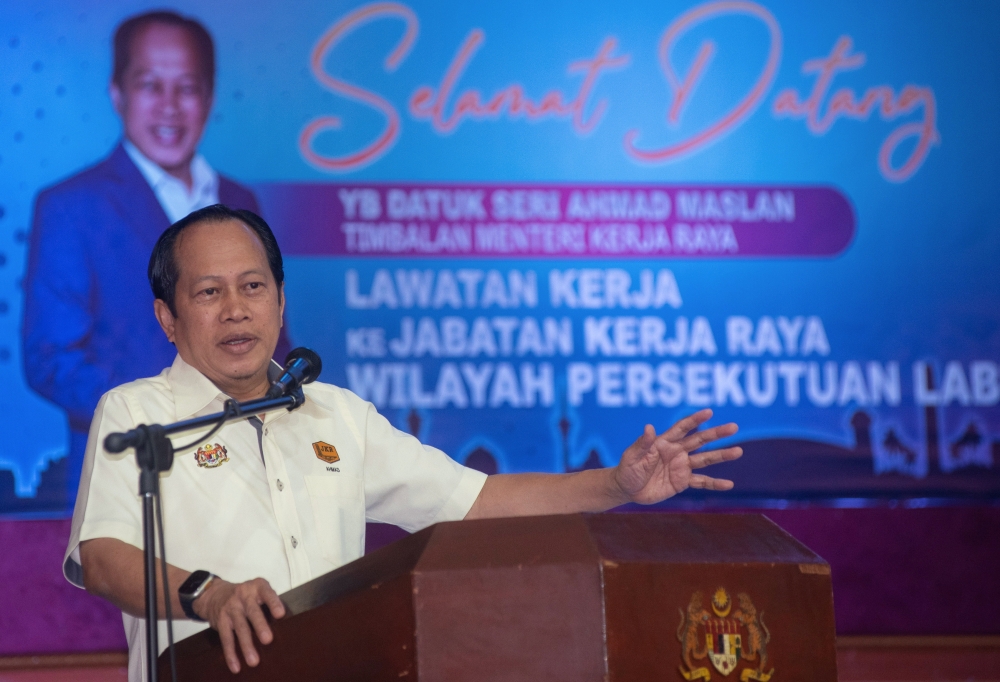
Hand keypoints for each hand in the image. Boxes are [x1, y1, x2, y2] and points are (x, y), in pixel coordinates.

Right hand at [194, 577, 286, 673]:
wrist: (216, 594)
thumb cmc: (246, 595)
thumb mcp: (258, 591)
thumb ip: (270, 602)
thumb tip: (287, 624)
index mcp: (257, 587)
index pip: (267, 593)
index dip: (274, 603)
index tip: (280, 614)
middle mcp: (243, 595)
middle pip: (253, 612)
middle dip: (260, 626)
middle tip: (268, 639)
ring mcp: (231, 608)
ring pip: (240, 628)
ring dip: (246, 645)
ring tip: (254, 660)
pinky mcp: (221, 621)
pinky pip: (226, 638)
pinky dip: (231, 654)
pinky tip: (236, 665)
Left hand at [613, 409, 741, 504]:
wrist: (627, 488)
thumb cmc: (627, 469)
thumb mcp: (632, 456)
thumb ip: (642, 444)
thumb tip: (649, 427)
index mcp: (664, 442)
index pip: (682, 428)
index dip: (695, 420)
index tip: (709, 412)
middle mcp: (677, 451)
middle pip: (700, 440)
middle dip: (716, 434)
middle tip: (734, 427)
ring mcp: (681, 466)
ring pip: (705, 459)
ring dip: (721, 455)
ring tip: (738, 451)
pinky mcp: (682, 482)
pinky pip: (701, 482)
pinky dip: (714, 483)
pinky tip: (729, 484)